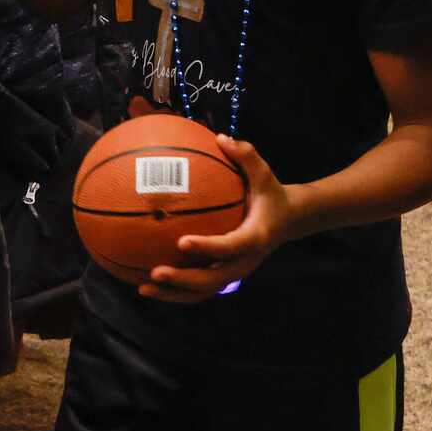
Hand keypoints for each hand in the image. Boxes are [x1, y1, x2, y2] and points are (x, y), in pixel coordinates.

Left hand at [147, 137, 294, 303]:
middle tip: (155, 272)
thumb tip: (221, 137)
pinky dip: (174, 289)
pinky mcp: (224, 275)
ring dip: (173, 293)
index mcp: (254, 238)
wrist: (288, 221)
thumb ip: (247, 156)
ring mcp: (233, 272)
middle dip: (182, 280)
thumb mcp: (265, 174)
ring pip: (202, 292)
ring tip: (143, 288)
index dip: (207, 247)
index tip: (181, 242)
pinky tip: (147, 281)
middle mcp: (243, 262)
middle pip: (212, 280)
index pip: (230, 246)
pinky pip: (198, 287)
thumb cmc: (270, 194)